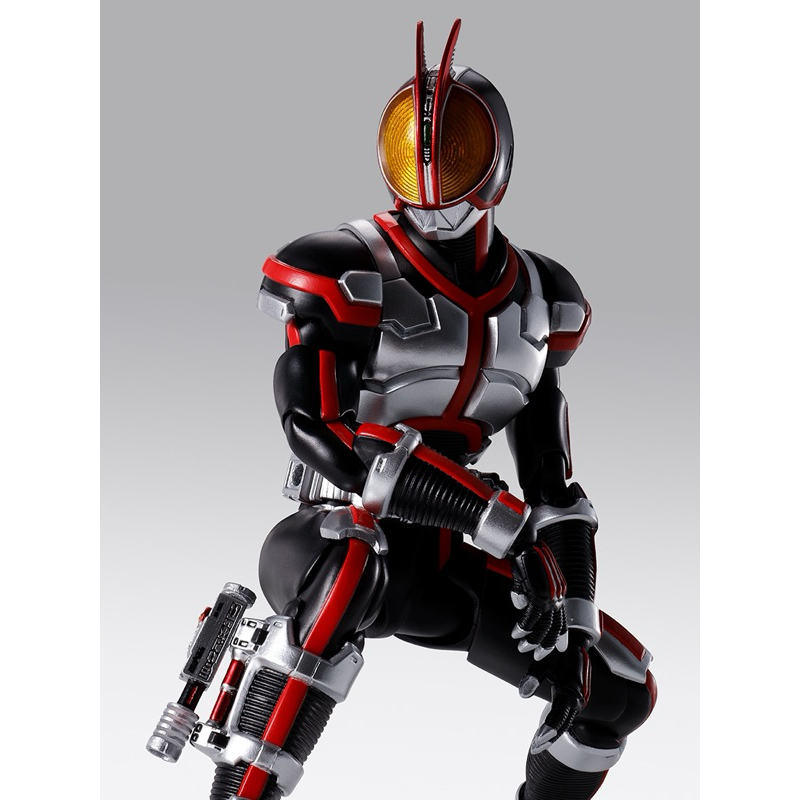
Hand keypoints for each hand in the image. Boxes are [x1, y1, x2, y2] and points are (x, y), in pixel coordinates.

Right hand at [509, 543, 567, 659]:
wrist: (523, 541)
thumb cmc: (526, 555)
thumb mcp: (528, 577)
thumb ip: (527, 592)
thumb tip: (520, 604)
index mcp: (557, 590)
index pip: (562, 618)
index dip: (561, 635)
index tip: (559, 648)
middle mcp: (556, 594)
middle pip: (555, 626)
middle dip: (547, 644)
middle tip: (538, 656)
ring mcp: (548, 594)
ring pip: (544, 625)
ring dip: (533, 640)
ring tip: (523, 647)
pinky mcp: (537, 592)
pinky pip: (531, 616)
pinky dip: (524, 627)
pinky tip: (516, 632)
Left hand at [519, 637, 591, 753]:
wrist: (575, 643)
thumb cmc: (559, 652)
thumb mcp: (544, 661)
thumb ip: (534, 677)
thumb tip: (522, 694)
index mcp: (571, 691)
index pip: (559, 716)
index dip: (549, 730)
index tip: (538, 741)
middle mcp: (577, 699)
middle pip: (563, 723)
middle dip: (549, 737)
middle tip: (535, 747)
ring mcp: (577, 700)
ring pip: (565, 721)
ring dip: (552, 733)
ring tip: (537, 744)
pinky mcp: (574, 698)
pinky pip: (566, 714)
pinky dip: (556, 724)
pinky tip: (546, 732)